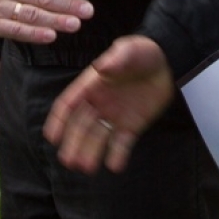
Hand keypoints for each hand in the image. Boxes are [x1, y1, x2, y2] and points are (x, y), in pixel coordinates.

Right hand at [43, 35, 174, 173]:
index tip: (51, 137)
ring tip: (87, 168)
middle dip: (73, 144)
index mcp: (91, 85)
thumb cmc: (143, 52)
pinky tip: (114, 166)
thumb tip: (100, 68)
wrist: (167, 61)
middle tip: (69, 161)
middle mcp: (98, 103)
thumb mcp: (129, 51)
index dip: (58, 121)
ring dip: (91, 152)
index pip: (68, 105)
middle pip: (80, 126)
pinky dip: (117, 155)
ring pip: (98, 138)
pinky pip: (121, 144)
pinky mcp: (132, 126)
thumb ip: (115, 60)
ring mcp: (114, 116)